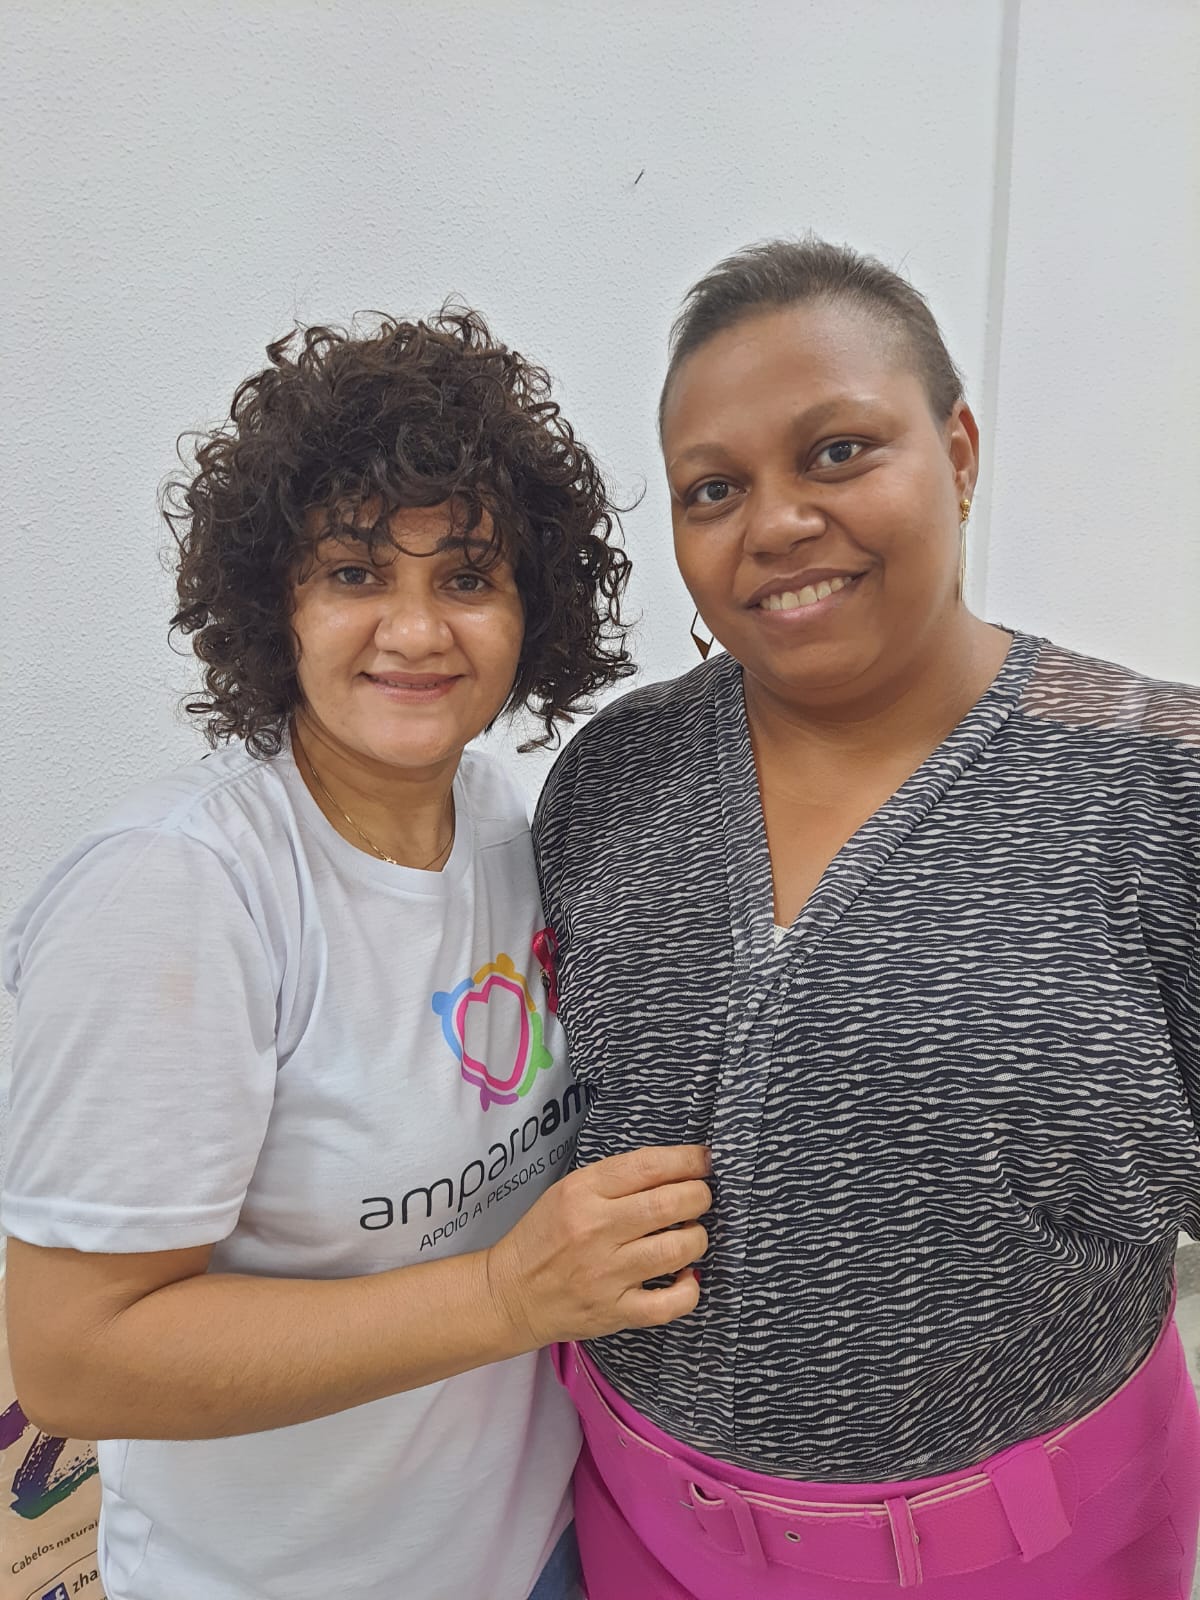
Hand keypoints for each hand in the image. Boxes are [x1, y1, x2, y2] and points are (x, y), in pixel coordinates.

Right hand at [484, 1145, 710, 1347]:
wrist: (510, 1294)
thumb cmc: (544, 1237)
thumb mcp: (567, 1191)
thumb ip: (615, 1180)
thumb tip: (675, 1170)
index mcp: (583, 1191)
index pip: (649, 1166)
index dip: (689, 1160)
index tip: (705, 1161)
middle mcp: (597, 1229)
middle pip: (671, 1204)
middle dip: (699, 1196)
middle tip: (700, 1198)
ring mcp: (607, 1274)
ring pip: (678, 1249)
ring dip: (697, 1237)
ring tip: (691, 1233)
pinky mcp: (616, 1313)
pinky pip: (671, 1303)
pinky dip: (690, 1288)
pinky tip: (686, 1276)